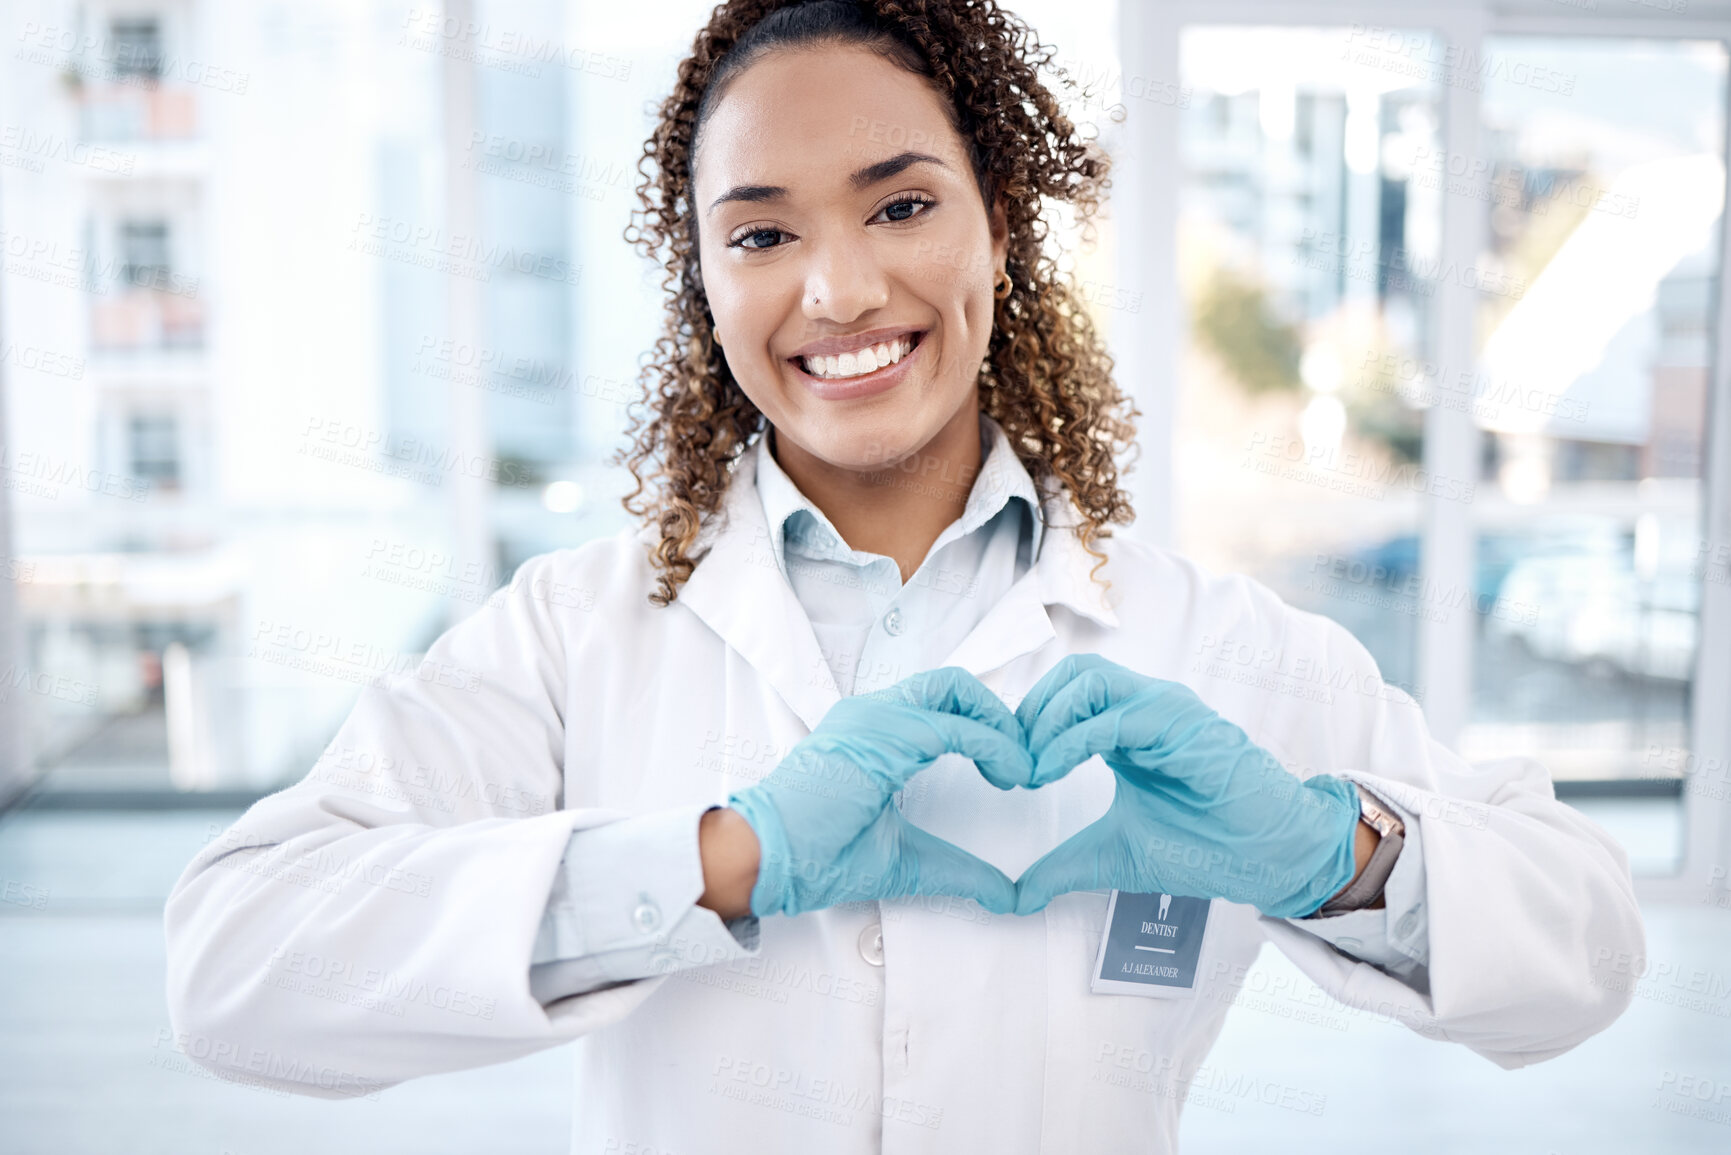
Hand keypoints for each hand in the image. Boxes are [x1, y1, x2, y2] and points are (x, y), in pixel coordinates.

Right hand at [728, 666, 1033, 917]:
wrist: (765, 856)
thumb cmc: (815, 855)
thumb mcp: (906, 860)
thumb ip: (959, 870)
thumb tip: (1006, 895)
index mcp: (871, 732)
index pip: (938, 703)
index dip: (983, 727)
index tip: (1008, 769)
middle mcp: (873, 715)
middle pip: (952, 684)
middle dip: (999, 715)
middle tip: (1024, 760)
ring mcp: (874, 719)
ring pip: (955, 691)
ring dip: (999, 724)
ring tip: (1021, 767)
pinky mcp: (880, 737)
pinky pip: (953, 727)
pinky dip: (993, 745)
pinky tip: (1009, 772)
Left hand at [1011, 654, 1360, 917]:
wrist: (1271, 859)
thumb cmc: (1205, 848)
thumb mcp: (1113, 856)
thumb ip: (1062, 867)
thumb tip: (1014, 896)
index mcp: (1127, 727)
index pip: (1064, 693)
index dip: (1025, 724)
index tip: (1004, 774)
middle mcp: (1145, 707)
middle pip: (1071, 674)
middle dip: (1030, 714)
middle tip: (1010, 767)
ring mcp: (1167, 710)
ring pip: (1091, 679)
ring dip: (1048, 720)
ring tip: (1030, 770)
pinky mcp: (1188, 726)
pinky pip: (1119, 715)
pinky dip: (1074, 737)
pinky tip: (1052, 770)